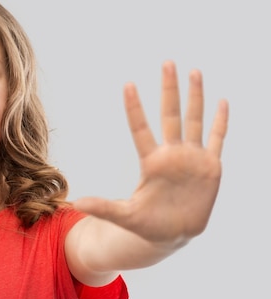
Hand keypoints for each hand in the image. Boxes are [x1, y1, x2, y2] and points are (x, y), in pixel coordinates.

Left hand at [73, 61, 228, 243]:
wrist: (172, 235)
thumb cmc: (146, 224)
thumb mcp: (125, 217)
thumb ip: (104, 208)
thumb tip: (77, 203)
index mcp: (151, 162)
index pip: (141, 129)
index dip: (135, 108)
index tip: (127, 85)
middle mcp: (172, 154)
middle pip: (171, 115)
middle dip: (170, 89)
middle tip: (167, 63)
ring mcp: (192, 158)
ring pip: (194, 120)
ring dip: (196, 97)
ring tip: (193, 72)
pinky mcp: (210, 167)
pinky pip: (217, 139)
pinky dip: (220, 121)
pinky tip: (222, 102)